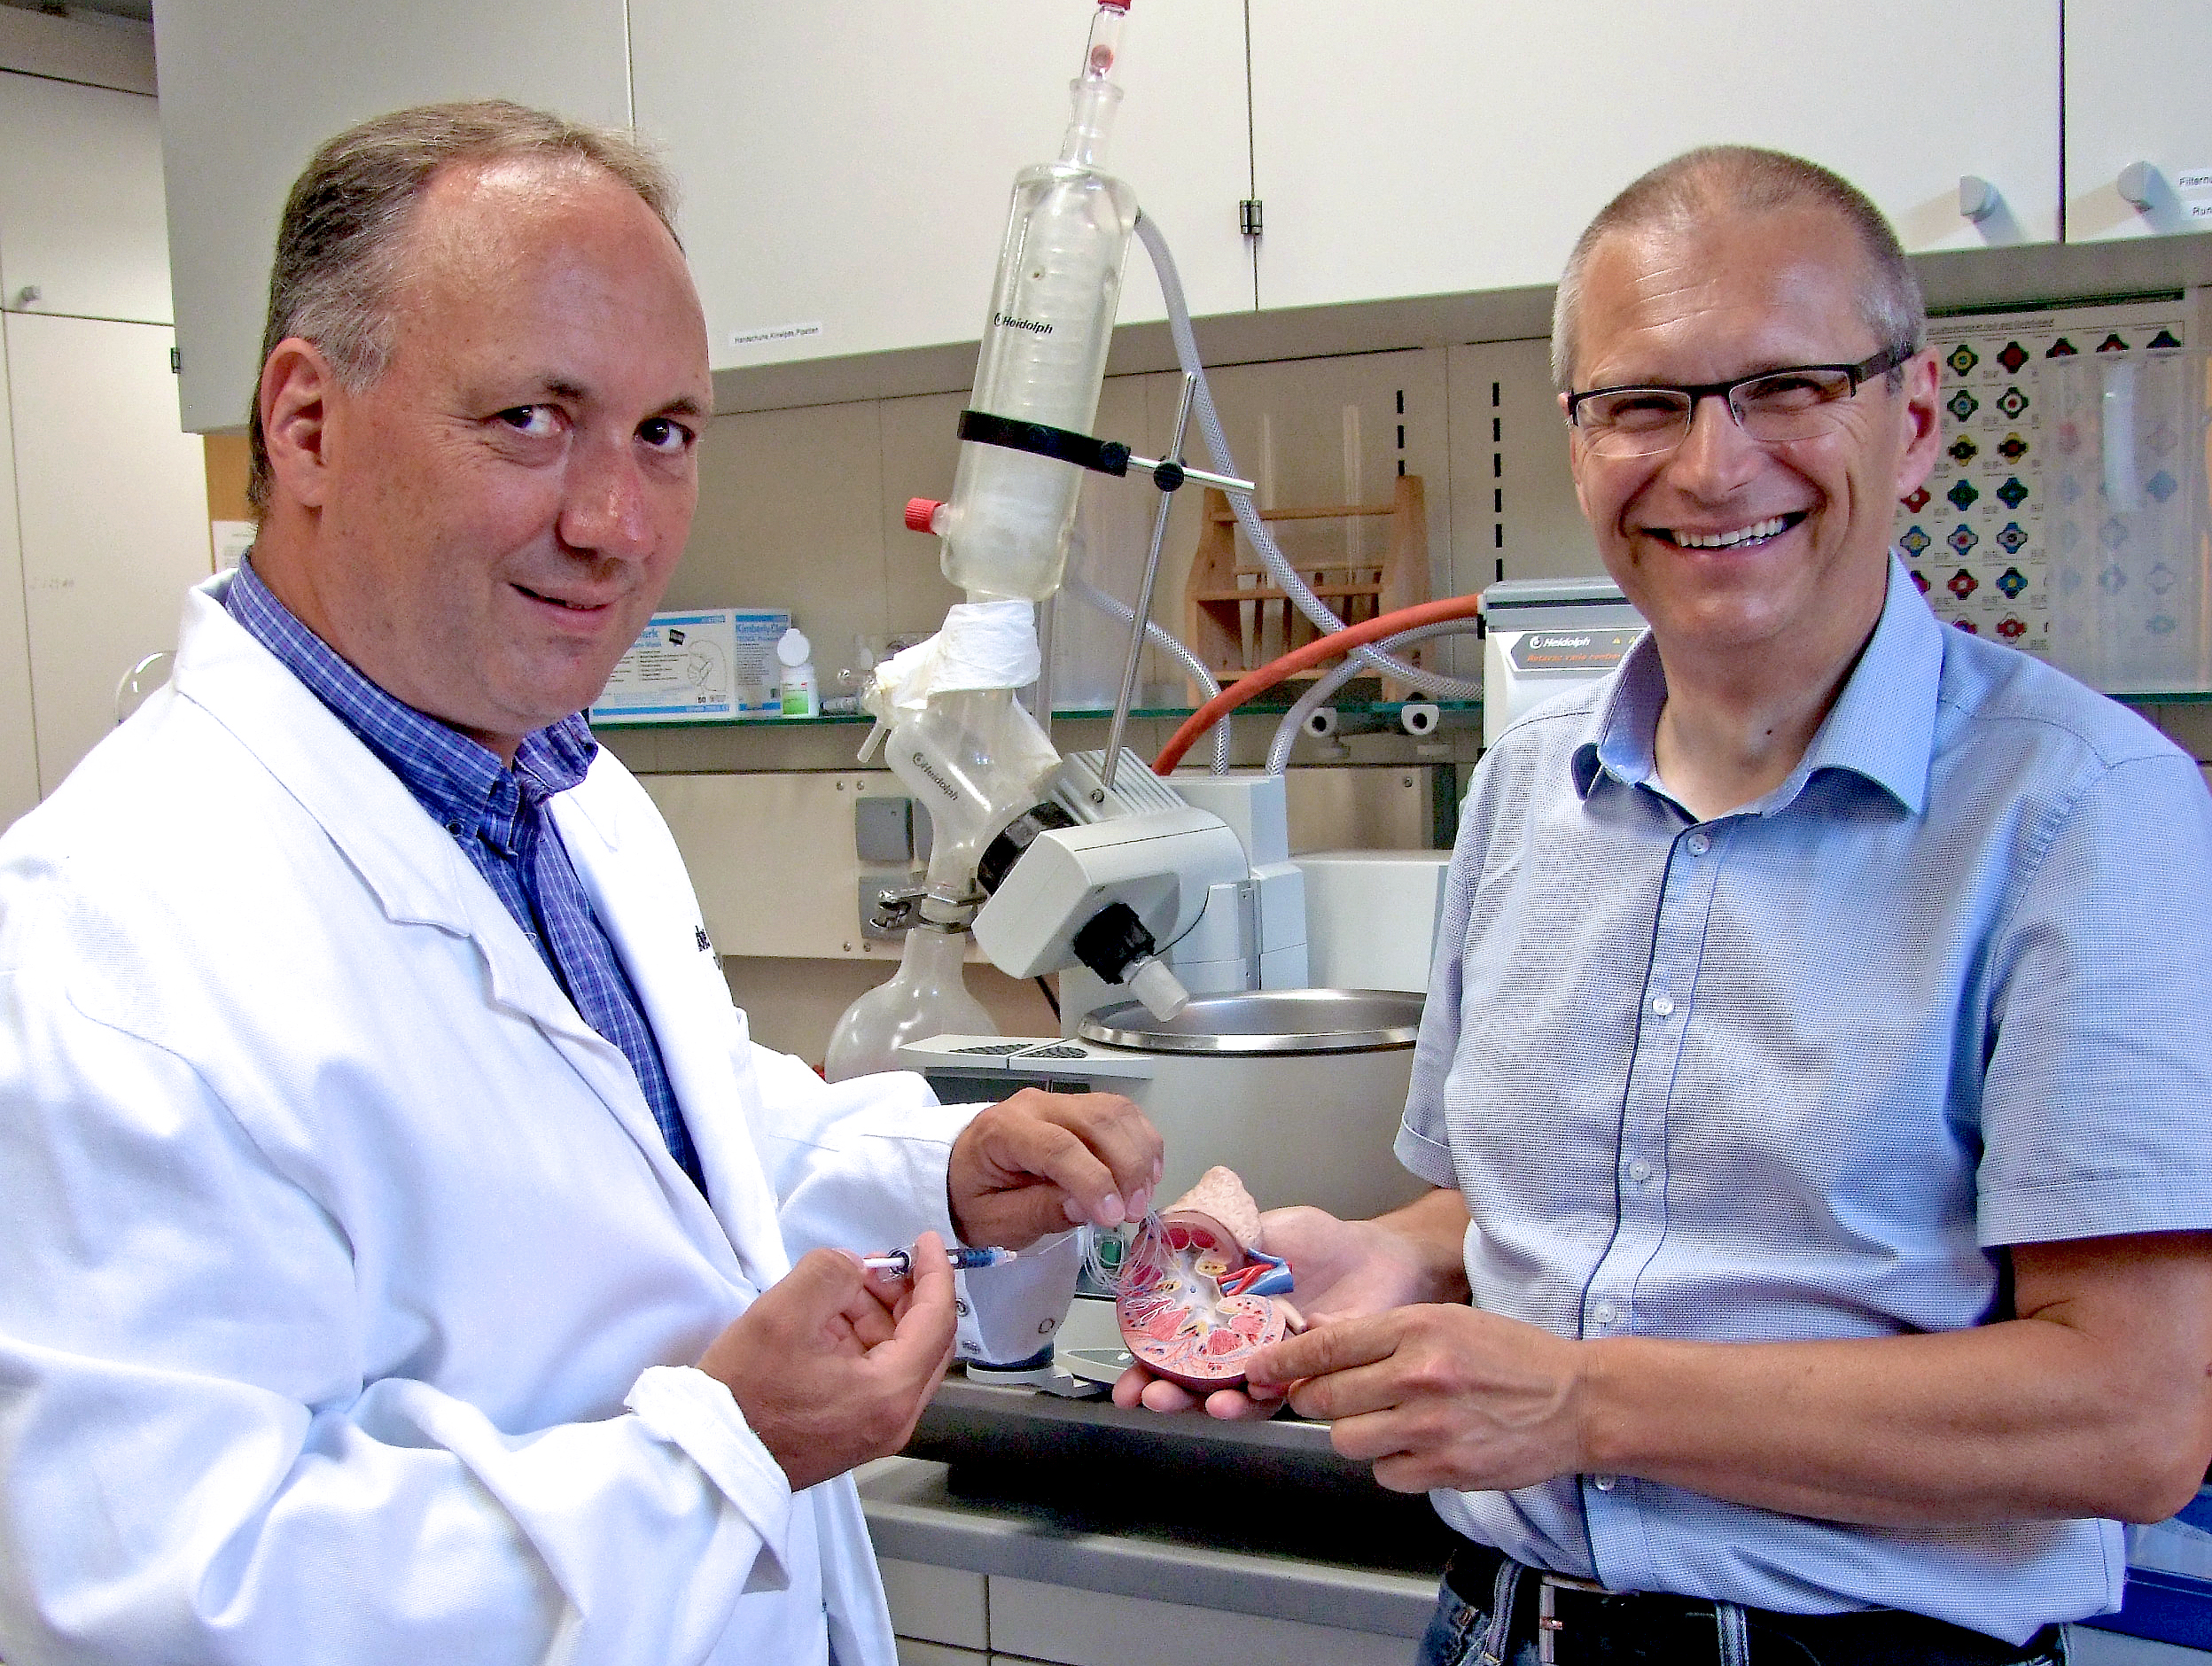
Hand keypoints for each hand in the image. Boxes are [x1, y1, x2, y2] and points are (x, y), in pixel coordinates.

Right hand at [696, 1233, 957, 1490]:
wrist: (707, 1459)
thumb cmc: (745, 1389)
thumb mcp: (782, 1312)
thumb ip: (830, 1273)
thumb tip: (855, 1268)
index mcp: (890, 1392)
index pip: (937, 1321)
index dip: (936, 1273)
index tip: (926, 1239)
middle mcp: (896, 1419)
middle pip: (926, 1342)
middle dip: (907, 1294)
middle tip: (874, 1263)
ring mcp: (876, 1432)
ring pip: (900, 1359)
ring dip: (881, 1316)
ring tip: (842, 1287)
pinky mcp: (853, 1436)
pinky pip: (877, 1378)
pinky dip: (864, 1342)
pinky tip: (831, 1320)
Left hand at [947, 1088, 1160, 1248]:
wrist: (960, 1172)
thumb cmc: (973, 1199)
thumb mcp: (994, 1222)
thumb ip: (1038, 1211)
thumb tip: (1086, 1205)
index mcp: (1001, 1131)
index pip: (1057, 1146)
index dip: (1092, 1180)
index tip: (1114, 1217)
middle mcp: (1034, 1105)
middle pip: (1096, 1121)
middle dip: (1126, 1168)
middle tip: (1132, 1213)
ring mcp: (1060, 1100)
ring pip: (1115, 1112)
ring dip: (1139, 1155)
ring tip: (1140, 1199)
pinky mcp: (1080, 1106)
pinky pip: (1121, 1113)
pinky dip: (1142, 1142)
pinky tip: (1146, 1176)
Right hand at [1111, 1204, 1447, 1418]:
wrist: (1378, 1255)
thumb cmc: (1321, 1241)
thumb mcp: (1261, 1227)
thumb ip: (1219, 1240)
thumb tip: (1169, 1242)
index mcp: (1221, 1311)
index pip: (1175, 1345)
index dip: (1147, 1364)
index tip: (1126, 1381)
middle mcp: (1243, 1345)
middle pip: (1195, 1381)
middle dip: (1167, 1395)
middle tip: (1149, 1398)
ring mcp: (1276, 1363)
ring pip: (1237, 1395)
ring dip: (1214, 1404)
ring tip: (1207, 1404)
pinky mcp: (1312, 1374)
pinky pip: (1286, 1392)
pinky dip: (1268, 1394)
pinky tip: (1255, 1385)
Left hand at [1245, 1303, 1588, 1494]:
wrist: (1577, 1401)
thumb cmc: (1513, 1355)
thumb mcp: (1449, 1320)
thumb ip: (1387, 1335)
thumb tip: (1318, 1343)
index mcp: (1416, 1329)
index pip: (1326, 1345)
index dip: (1282, 1361)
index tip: (1256, 1369)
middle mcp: (1417, 1376)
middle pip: (1325, 1397)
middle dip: (1313, 1399)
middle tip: (1323, 1397)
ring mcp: (1430, 1427)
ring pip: (1347, 1439)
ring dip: (1354, 1432)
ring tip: (1383, 1420)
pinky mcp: (1444, 1469)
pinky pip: (1385, 1473)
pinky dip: (1392, 1464)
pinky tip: (1417, 1446)